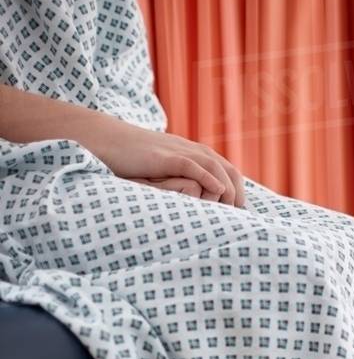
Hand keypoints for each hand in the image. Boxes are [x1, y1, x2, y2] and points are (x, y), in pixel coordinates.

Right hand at [81, 114, 245, 206]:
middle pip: (228, 169)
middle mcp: (191, 150)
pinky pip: (193, 165)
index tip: (240, 214)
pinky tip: (217, 191)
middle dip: (238, 194)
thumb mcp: (162, 171)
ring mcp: (178, 151)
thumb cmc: (132, 161)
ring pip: (215, 167)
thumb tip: (192, 205)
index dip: (238, 192)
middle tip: (239, 217)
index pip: (228, 171)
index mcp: (193, 154)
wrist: (107, 141)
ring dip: (227, 190)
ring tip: (233, 209)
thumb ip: (180, 182)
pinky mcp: (165, 156)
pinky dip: (208, 178)